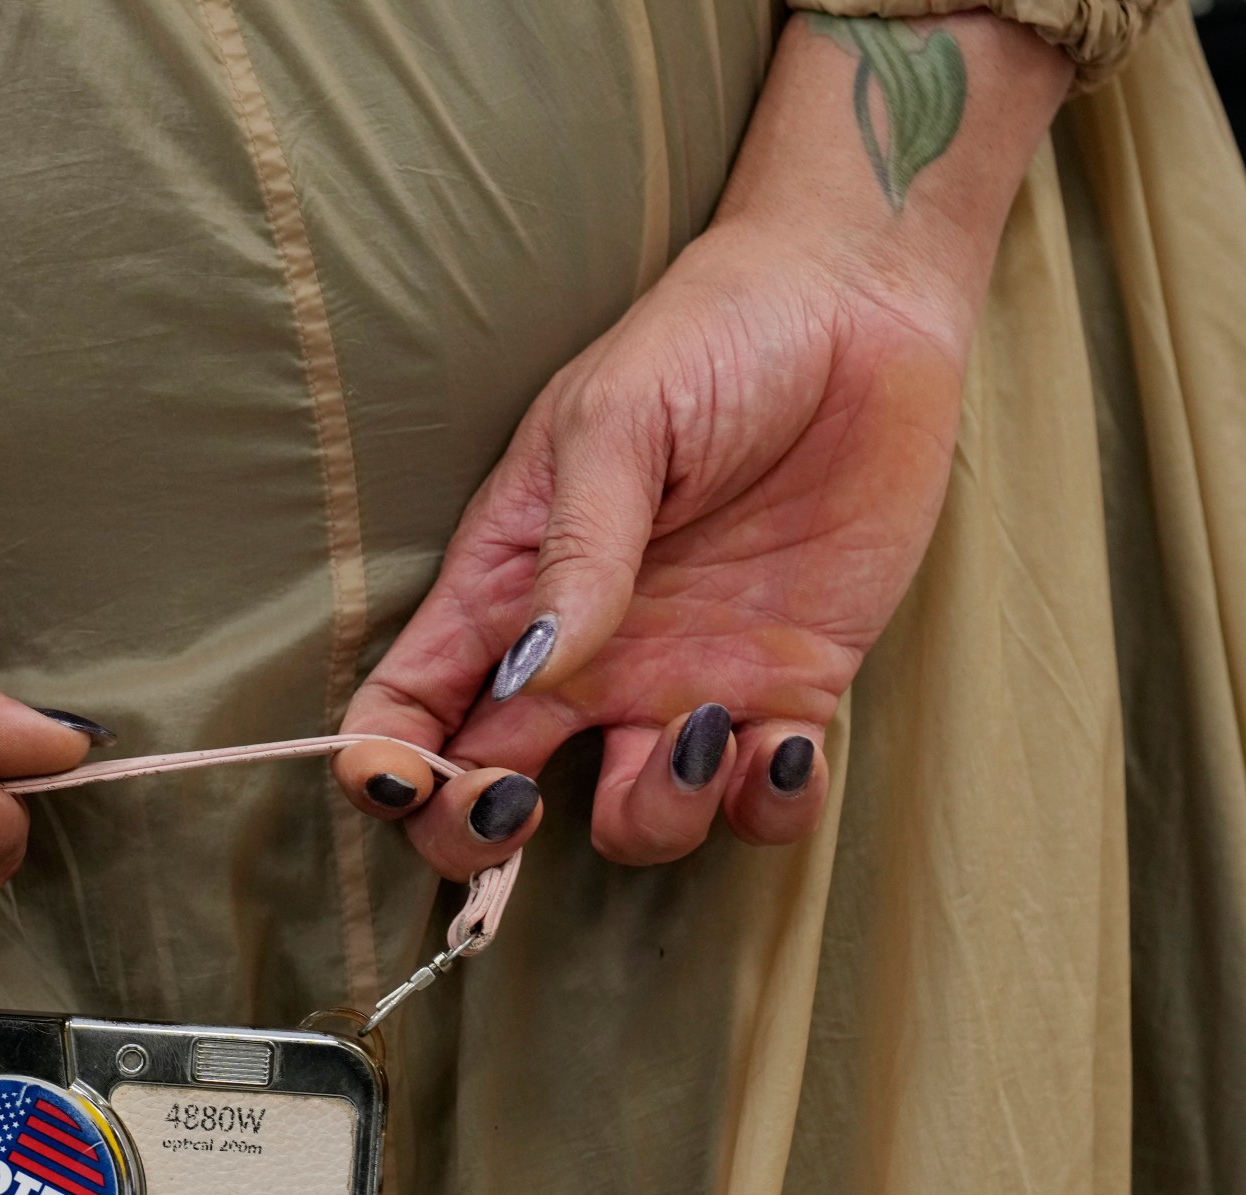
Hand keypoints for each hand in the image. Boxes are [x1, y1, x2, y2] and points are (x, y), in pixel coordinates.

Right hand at [334, 10, 1067, 875]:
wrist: (861, 306)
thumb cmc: (713, 337)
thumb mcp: (616, 422)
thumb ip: (576, 551)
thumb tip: (534, 675)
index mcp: (509, 589)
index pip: (409, 705)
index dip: (384, 768)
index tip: (403, 783)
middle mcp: (584, 660)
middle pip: (490, 796)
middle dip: (479, 837)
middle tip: (522, 804)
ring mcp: (685, 683)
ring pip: (635, 824)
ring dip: (654, 819)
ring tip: (703, 734)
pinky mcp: (792, 690)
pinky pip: (764, 804)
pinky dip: (769, 807)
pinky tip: (788, 745)